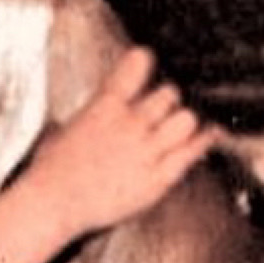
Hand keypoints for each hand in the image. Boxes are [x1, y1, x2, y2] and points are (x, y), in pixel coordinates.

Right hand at [26, 47, 211, 236]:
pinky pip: (191, 153)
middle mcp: (130, 124)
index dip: (143, 60)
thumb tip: (92, 114)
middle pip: (168, 94)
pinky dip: (205, 141)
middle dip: (167, 100)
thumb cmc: (52, 172)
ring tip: (181, 127)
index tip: (146, 60)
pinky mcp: (158, 178)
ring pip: (186, 119)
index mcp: (105, 107)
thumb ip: (89, 117)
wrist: (53, 203)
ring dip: (184, 121)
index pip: (135, 66)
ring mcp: (146, 151)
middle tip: (163, 111)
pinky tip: (211, 134)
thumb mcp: (65, 128)